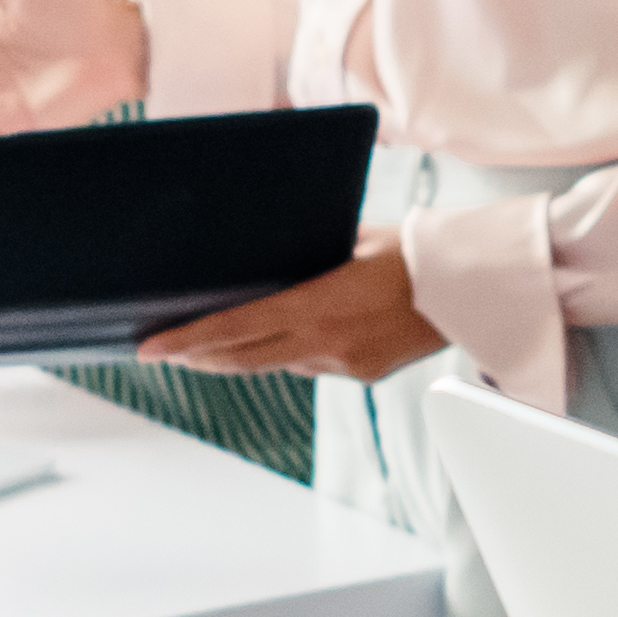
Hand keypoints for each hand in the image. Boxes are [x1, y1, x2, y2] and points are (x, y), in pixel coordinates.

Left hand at [146, 238, 446, 382]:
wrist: (469, 287)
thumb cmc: (410, 250)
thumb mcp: (348, 241)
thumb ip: (305, 256)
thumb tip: (264, 259)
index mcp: (317, 305)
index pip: (234, 330)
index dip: (186, 342)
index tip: (148, 350)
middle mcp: (326, 343)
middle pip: (242, 360)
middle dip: (198, 356)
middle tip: (161, 352)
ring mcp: (344, 364)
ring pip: (276, 364)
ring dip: (241, 357)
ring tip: (206, 347)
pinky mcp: (362, 375)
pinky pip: (310, 367)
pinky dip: (289, 354)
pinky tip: (279, 341)